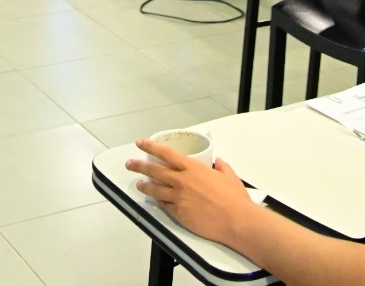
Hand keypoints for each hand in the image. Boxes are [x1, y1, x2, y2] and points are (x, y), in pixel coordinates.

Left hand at [127, 138, 255, 245]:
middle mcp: (182, 181)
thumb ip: (222, 168)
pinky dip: (158, 201)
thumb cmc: (235, 199)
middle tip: (130, 164)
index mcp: (193, 168)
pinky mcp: (179, 213)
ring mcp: (178, 198)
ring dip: (144, 185)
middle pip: (154, 171)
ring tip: (139, 184)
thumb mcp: (230, 177)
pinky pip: (163, 205)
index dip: (151, 147)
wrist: (235, 221)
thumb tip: (219, 162)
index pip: (166, 153)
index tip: (140, 143)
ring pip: (154, 189)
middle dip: (139, 166)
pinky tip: (155, 200)